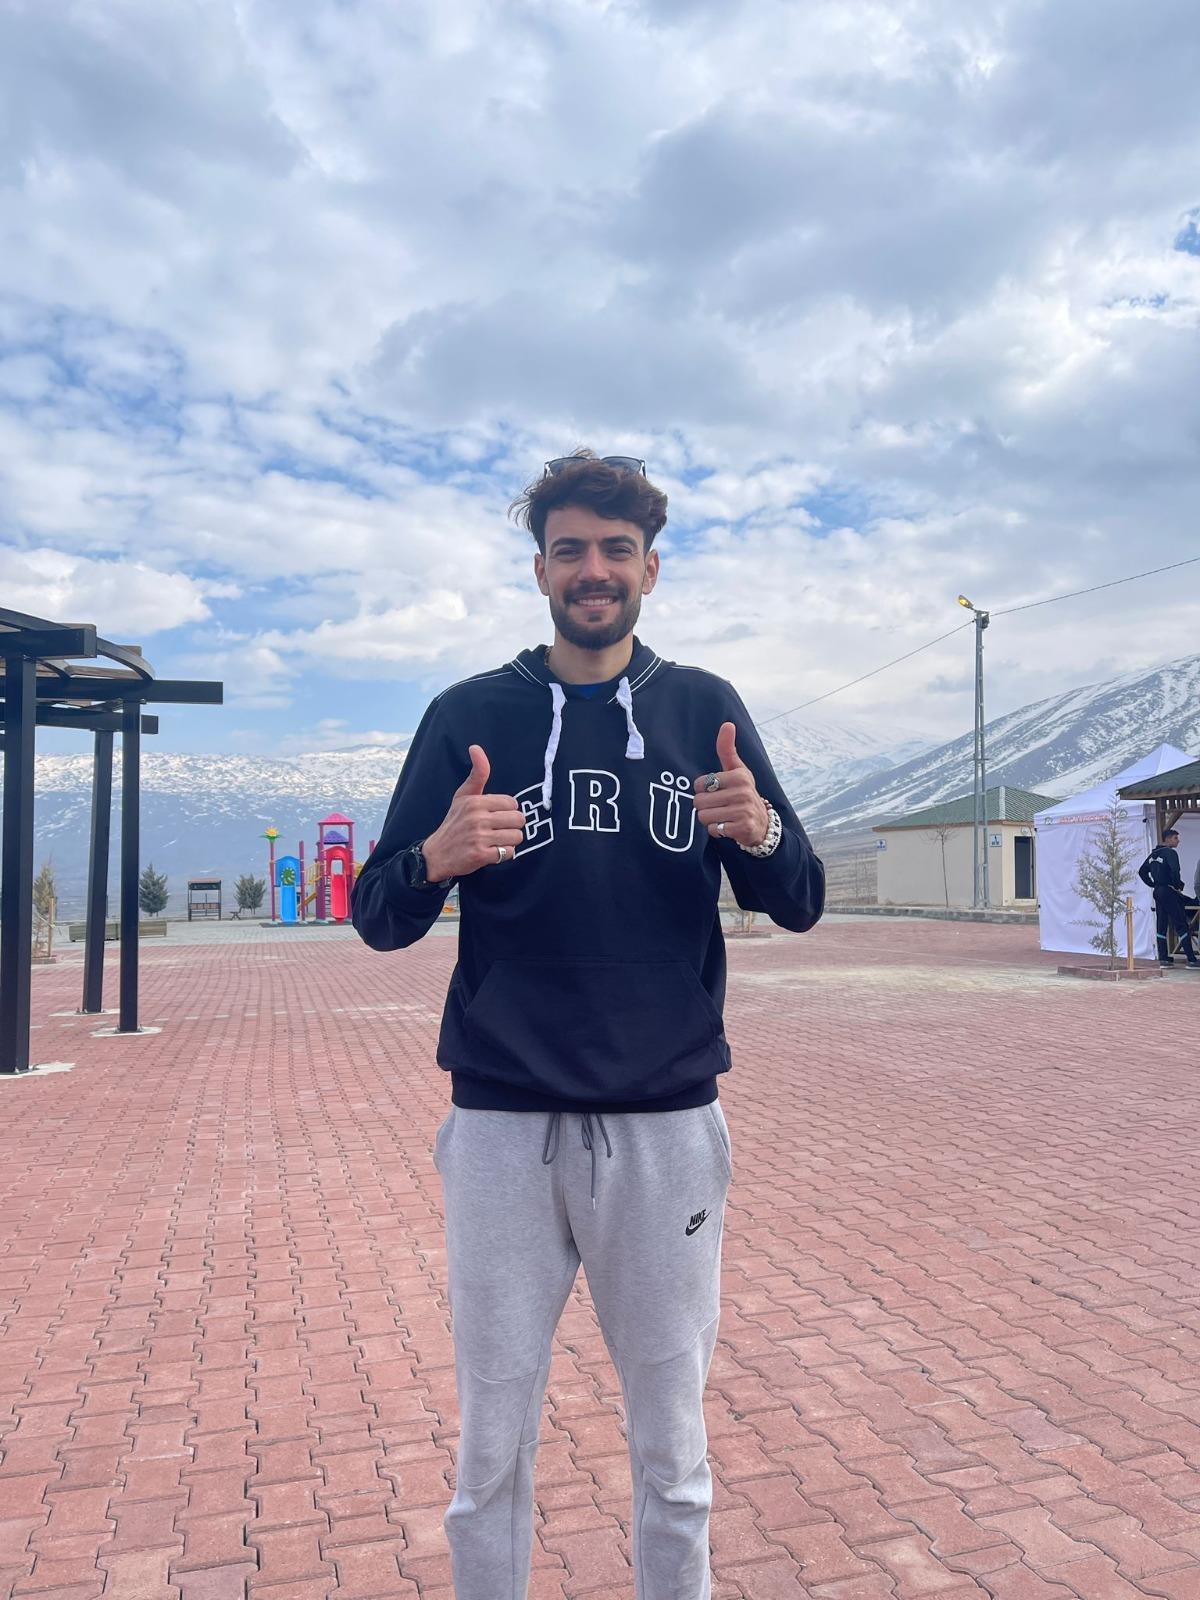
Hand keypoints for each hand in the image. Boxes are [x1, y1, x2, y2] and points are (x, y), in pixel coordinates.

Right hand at [422, 746, 525, 878]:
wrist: (437, 854)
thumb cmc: (454, 823)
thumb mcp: (462, 796)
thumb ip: (477, 774)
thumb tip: (475, 747)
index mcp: (475, 802)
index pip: (512, 803)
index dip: (508, 811)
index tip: (495, 816)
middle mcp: (478, 818)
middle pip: (519, 819)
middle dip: (512, 826)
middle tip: (498, 830)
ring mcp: (479, 837)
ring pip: (517, 836)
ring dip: (509, 841)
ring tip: (495, 840)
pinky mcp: (481, 855)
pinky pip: (510, 852)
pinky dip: (504, 854)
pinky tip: (491, 851)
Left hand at [694, 723, 770, 846]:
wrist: (762, 823)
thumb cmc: (743, 793)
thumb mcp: (737, 770)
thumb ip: (727, 749)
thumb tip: (727, 724)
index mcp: (740, 776)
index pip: (700, 784)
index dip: (703, 790)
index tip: (717, 792)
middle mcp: (743, 792)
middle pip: (699, 801)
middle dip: (705, 807)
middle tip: (719, 806)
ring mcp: (743, 811)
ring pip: (704, 816)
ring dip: (710, 819)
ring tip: (723, 815)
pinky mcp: (742, 828)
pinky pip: (713, 830)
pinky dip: (717, 830)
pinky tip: (728, 826)